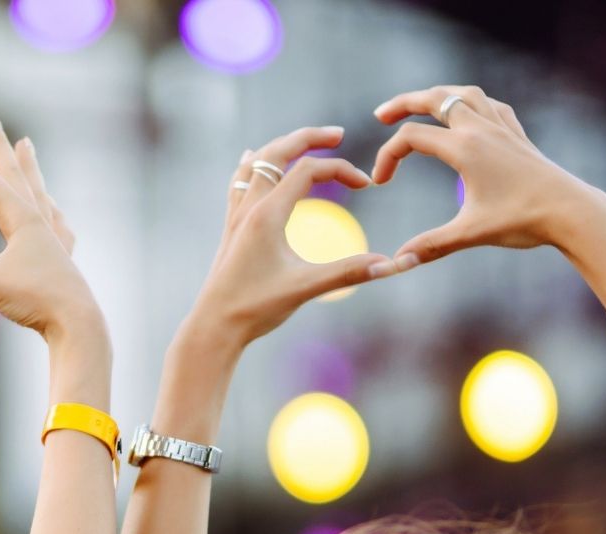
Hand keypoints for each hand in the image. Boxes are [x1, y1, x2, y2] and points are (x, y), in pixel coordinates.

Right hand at [0, 115, 99, 346]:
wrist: (78, 325)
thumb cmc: (37, 300)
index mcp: (22, 216)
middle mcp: (40, 219)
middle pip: (15, 172)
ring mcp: (54, 236)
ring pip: (37, 190)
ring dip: (27, 167)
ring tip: (27, 146)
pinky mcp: (61, 257)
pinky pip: (55, 221)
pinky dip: (48, 208)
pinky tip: (53, 209)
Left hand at [186, 126, 394, 348]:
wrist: (213, 327)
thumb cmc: (256, 308)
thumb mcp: (306, 288)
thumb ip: (348, 272)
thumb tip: (392, 265)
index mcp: (267, 214)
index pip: (308, 171)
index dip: (341, 170)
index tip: (367, 185)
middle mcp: (249, 207)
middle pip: (277, 152)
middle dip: (309, 138)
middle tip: (338, 134)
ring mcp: (236, 216)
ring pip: (256, 163)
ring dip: (281, 147)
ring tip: (303, 142)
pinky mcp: (231, 228)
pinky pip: (238, 182)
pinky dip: (252, 164)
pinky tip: (250, 158)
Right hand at [371, 84, 605, 267]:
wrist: (572, 211)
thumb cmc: (524, 220)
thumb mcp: (471, 233)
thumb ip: (431, 245)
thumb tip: (396, 263)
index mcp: (465, 148)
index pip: (411, 138)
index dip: (387, 157)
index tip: (381, 184)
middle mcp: (481, 129)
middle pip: (434, 99)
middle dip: (403, 103)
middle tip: (380, 115)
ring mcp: (502, 128)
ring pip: (464, 94)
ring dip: (438, 95)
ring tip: (421, 105)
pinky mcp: (517, 135)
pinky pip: (490, 105)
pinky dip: (471, 102)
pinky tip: (468, 113)